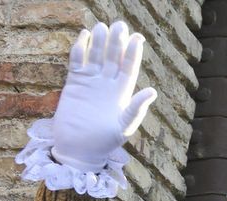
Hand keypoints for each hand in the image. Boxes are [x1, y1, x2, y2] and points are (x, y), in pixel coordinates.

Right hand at [49, 21, 157, 172]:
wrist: (78, 150)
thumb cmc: (103, 143)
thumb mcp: (124, 128)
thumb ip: (136, 108)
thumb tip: (152, 91)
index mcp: (122, 93)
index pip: (129, 68)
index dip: (133, 53)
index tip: (137, 38)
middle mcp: (107, 85)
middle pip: (113, 57)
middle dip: (116, 41)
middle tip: (119, 25)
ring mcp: (91, 82)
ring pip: (95, 55)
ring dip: (99, 41)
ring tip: (101, 27)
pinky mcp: (74, 83)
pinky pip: (77, 61)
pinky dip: (80, 48)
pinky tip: (84, 36)